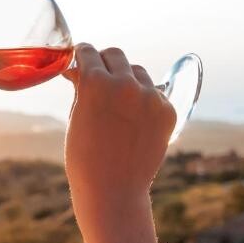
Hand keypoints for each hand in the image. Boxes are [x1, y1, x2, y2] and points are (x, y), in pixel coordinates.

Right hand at [62, 44, 176, 208]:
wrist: (113, 190)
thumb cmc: (85, 156)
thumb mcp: (76, 117)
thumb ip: (81, 87)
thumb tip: (79, 68)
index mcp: (96, 83)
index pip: (89, 52)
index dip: (82, 55)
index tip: (81, 58)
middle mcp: (126, 84)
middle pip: (116, 55)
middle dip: (104, 62)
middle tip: (97, 74)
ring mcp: (151, 97)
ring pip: (137, 71)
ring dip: (125, 78)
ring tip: (116, 99)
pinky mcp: (168, 111)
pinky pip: (154, 93)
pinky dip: (143, 99)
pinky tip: (133, 117)